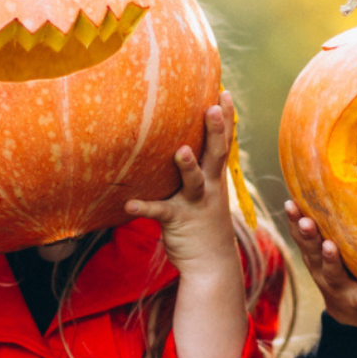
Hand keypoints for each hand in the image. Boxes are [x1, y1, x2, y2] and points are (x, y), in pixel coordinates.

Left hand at [125, 90, 240, 284]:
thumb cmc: (203, 225)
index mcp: (216, 178)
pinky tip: (129, 204)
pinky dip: (145, 207)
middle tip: (213, 106)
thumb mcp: (207, 194)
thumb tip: (181, 142)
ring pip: (194, 181)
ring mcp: (195, 204)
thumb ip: (197, 170)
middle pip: (215, 154)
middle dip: (216, 130)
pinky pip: (160, 212)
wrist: (211, 265)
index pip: (225, 143)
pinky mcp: (178, 221)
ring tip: (181, 151)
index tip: (225, 92)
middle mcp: (210, 187)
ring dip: (188, 166)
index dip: (227, 118)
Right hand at [284, 200, 356, 328]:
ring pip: (332, 273)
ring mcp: (339, 288)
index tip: (291, 203)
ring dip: (330, 260)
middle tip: (306, 221)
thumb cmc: (342, 272)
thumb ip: (328, 228)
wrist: (353, 317)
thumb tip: (326, 185)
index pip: (302, 235)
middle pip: (312, 252)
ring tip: (330, 247)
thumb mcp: (329, 251)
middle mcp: (322, 271)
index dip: (294, 220)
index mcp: (315, 256)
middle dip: (308, 236)